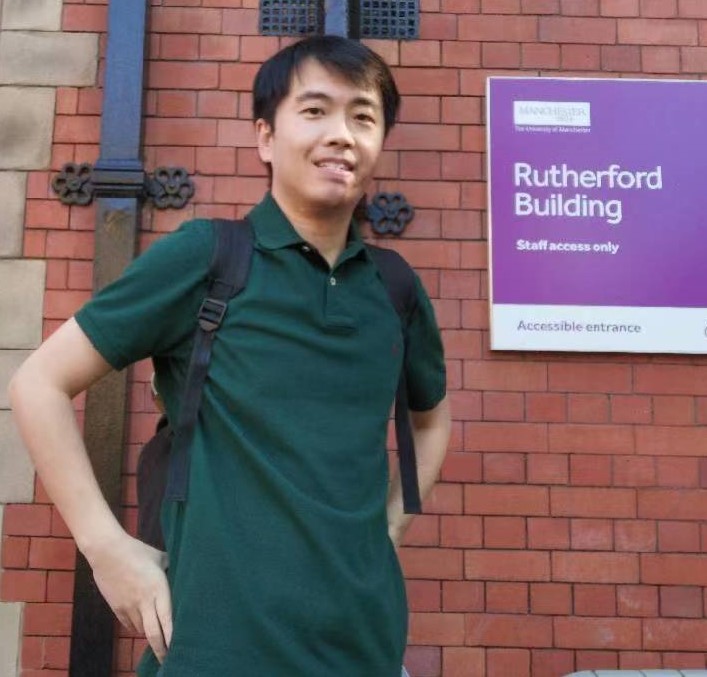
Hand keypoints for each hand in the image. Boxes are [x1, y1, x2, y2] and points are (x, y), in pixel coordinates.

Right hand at [86, 532, 171, 662]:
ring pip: (141, 629)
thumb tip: (178, 572)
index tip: (178, 648)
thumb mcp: (160, 557)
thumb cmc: (137, 551)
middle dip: (161, 649)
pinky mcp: (116, 607)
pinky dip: (136, 627)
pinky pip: (129, 624)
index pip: (167, 620)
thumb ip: (170, 568)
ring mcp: (129, 606)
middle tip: (167, 660)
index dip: (172, 637)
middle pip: (154, 633)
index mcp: (158, 589)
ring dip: (149, 635)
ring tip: (157, 638)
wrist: (107, 552)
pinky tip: (141, 625)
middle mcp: (144, 602)